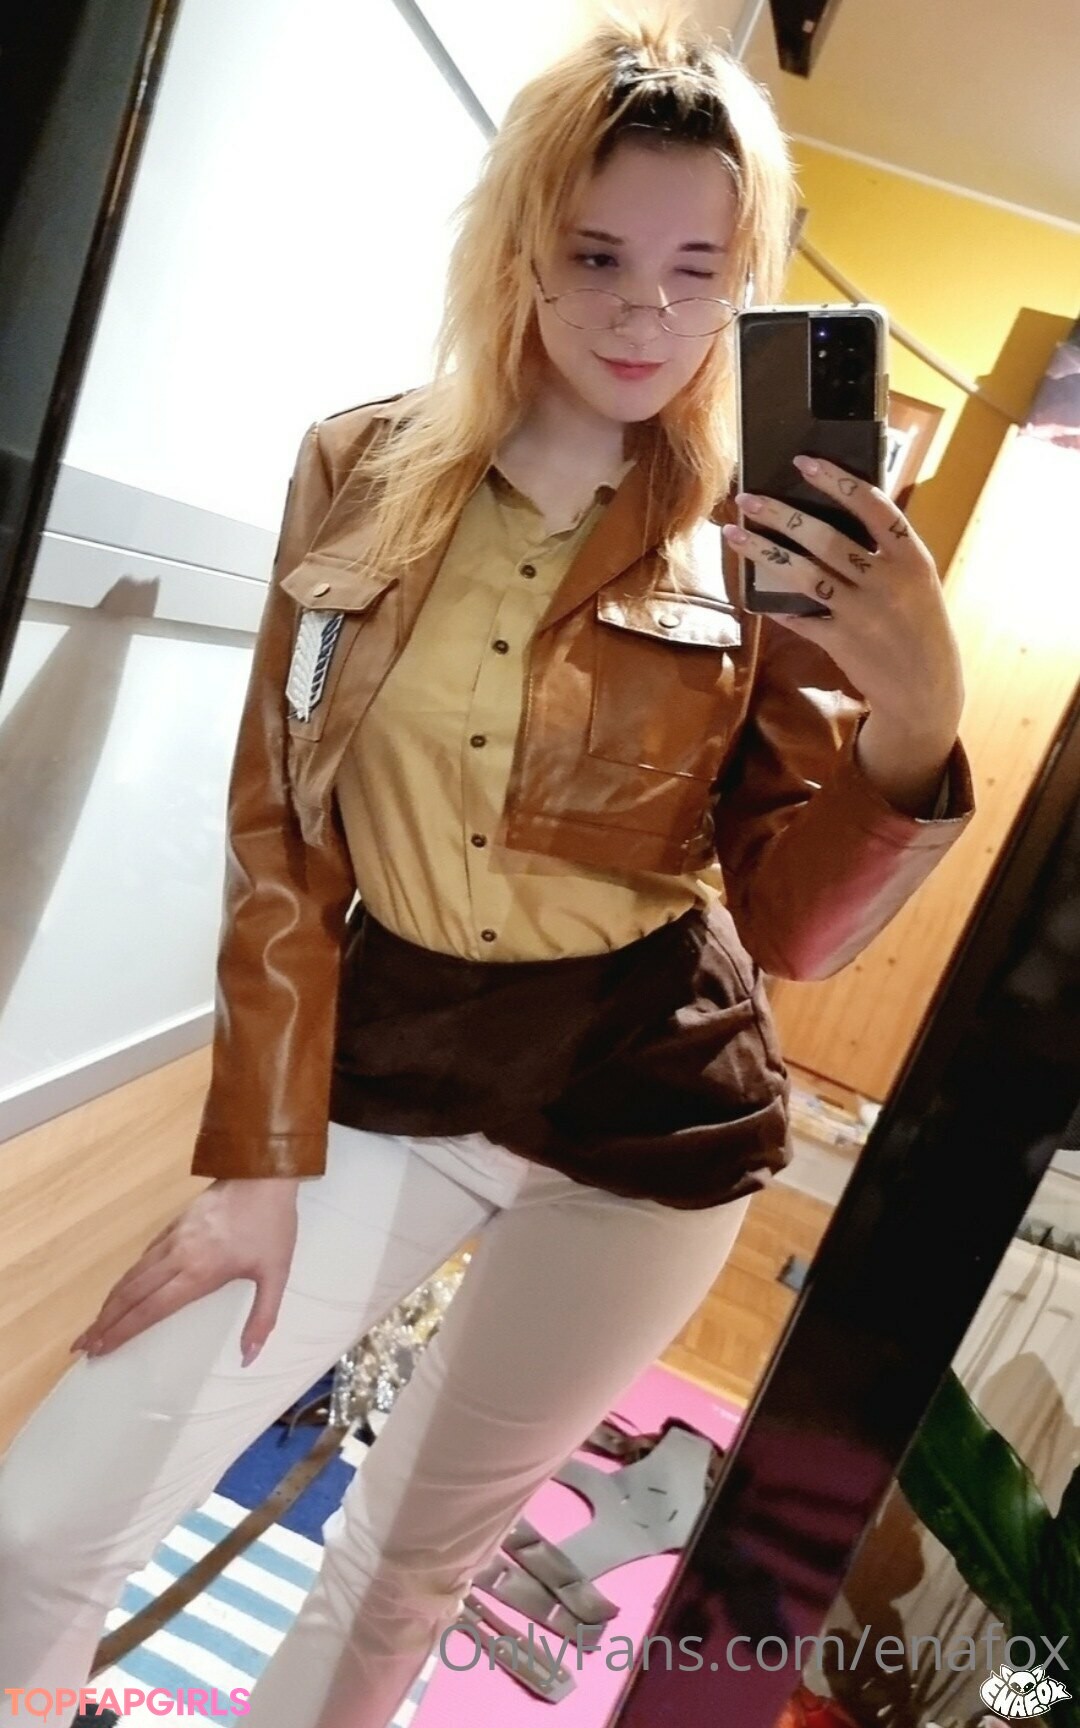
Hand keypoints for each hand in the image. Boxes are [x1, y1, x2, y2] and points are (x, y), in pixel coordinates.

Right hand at [70, 1177, 300, 1363]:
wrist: (264, 1173)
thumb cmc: (272, 1226)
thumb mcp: (276, 1275)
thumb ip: (262, 1319)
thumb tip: (249, 1358)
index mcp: (199, 1273)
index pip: (151, 1309)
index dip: (123, 1331)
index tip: (100, 1349)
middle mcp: (178, 1256)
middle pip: (132, 1293)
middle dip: (104, 1321)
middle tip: (82, 1345)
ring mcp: (174, 1237)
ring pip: (133, 1273)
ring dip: (111, 1300)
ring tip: (95, 1323)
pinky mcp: (175, 1222)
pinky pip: (145, 1255)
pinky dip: (128, 1276)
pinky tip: (124, 1287)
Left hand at [722, 454, 964, 754]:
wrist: (926, 691)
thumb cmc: (921, 628)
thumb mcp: (918, 584)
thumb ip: (886, 553)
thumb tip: (837, 516)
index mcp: (912, 559)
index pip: (874, 506)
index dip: (838, 481)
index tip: (805, 462)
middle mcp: (887, 582)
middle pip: (825, 537)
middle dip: (781, 515)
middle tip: (747, 498)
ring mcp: (862, 613)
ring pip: (803, 573)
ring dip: (764, 551)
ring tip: (734, 532)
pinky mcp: (841, 641)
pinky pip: (799, 616)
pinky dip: (775, 603)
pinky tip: (753, 590)